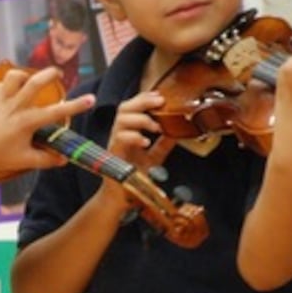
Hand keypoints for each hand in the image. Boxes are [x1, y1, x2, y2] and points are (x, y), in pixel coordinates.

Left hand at [0, 66, 94, 182]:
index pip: (58, 112)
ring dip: (25, 75)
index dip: (77, 105)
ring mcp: (0, 100)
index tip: (90, 99)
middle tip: (58, 72)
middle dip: (50, 74)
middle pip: (37, 82)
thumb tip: (64, 159)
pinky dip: (9, 86)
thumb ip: (47, 159)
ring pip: (15, 76)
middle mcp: (15, 107)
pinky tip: (10, 93)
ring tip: (29, 80)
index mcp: (27, 122)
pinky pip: (1, 84)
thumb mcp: (24, 161)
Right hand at [94, 89, 170, 209]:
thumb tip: (179, 130)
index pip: (132, 107)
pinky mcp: (112, 153)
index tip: (160, 96)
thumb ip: (164, 143)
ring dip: (141, 119)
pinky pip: (120, 138)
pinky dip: (134, 137)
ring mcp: (114, 142)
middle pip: (124, 107)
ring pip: (121, 120)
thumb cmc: (135, 176)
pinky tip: (146, 142)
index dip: (144, 98)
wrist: (122, 196)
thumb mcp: (155, 156)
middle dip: (142, 101)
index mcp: (128, 130)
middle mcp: (119, 133)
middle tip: (159, 103)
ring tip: (155, 127)